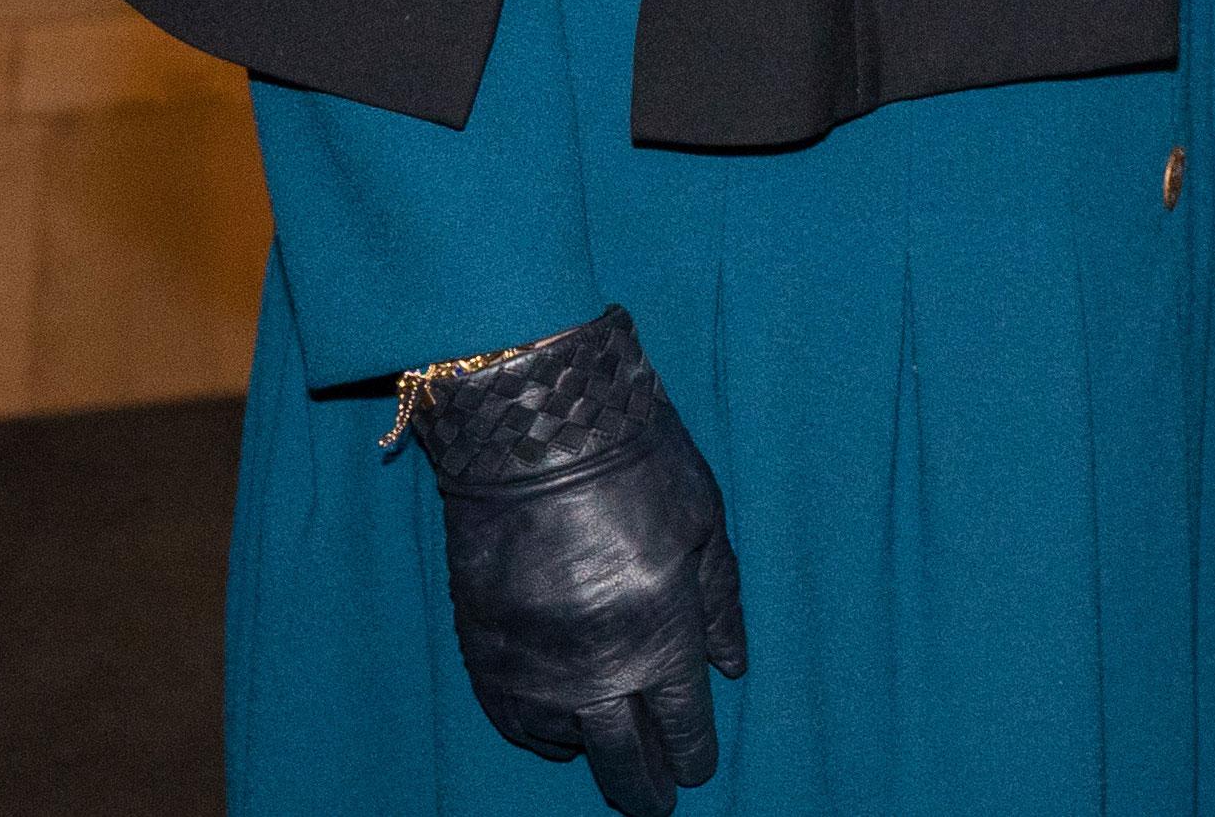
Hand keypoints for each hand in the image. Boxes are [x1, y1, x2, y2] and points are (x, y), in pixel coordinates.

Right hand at [406, 307, 747, 815]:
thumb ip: (719, 605)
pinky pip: (512, 720)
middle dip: (644, 787)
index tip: (698, 770)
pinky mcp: (484, 652)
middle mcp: (595, 670)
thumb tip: (731, 668)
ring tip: (607, 755)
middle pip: (621, 759)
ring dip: (590, 754)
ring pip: (564, 744)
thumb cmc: (638, 466)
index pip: (681, 725)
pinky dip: (537, 733)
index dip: (692, 755)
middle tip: (656, 805)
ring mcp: (533, 667)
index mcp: (660, 639)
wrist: (534, 434)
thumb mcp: (706, 527)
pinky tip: (554, 732)